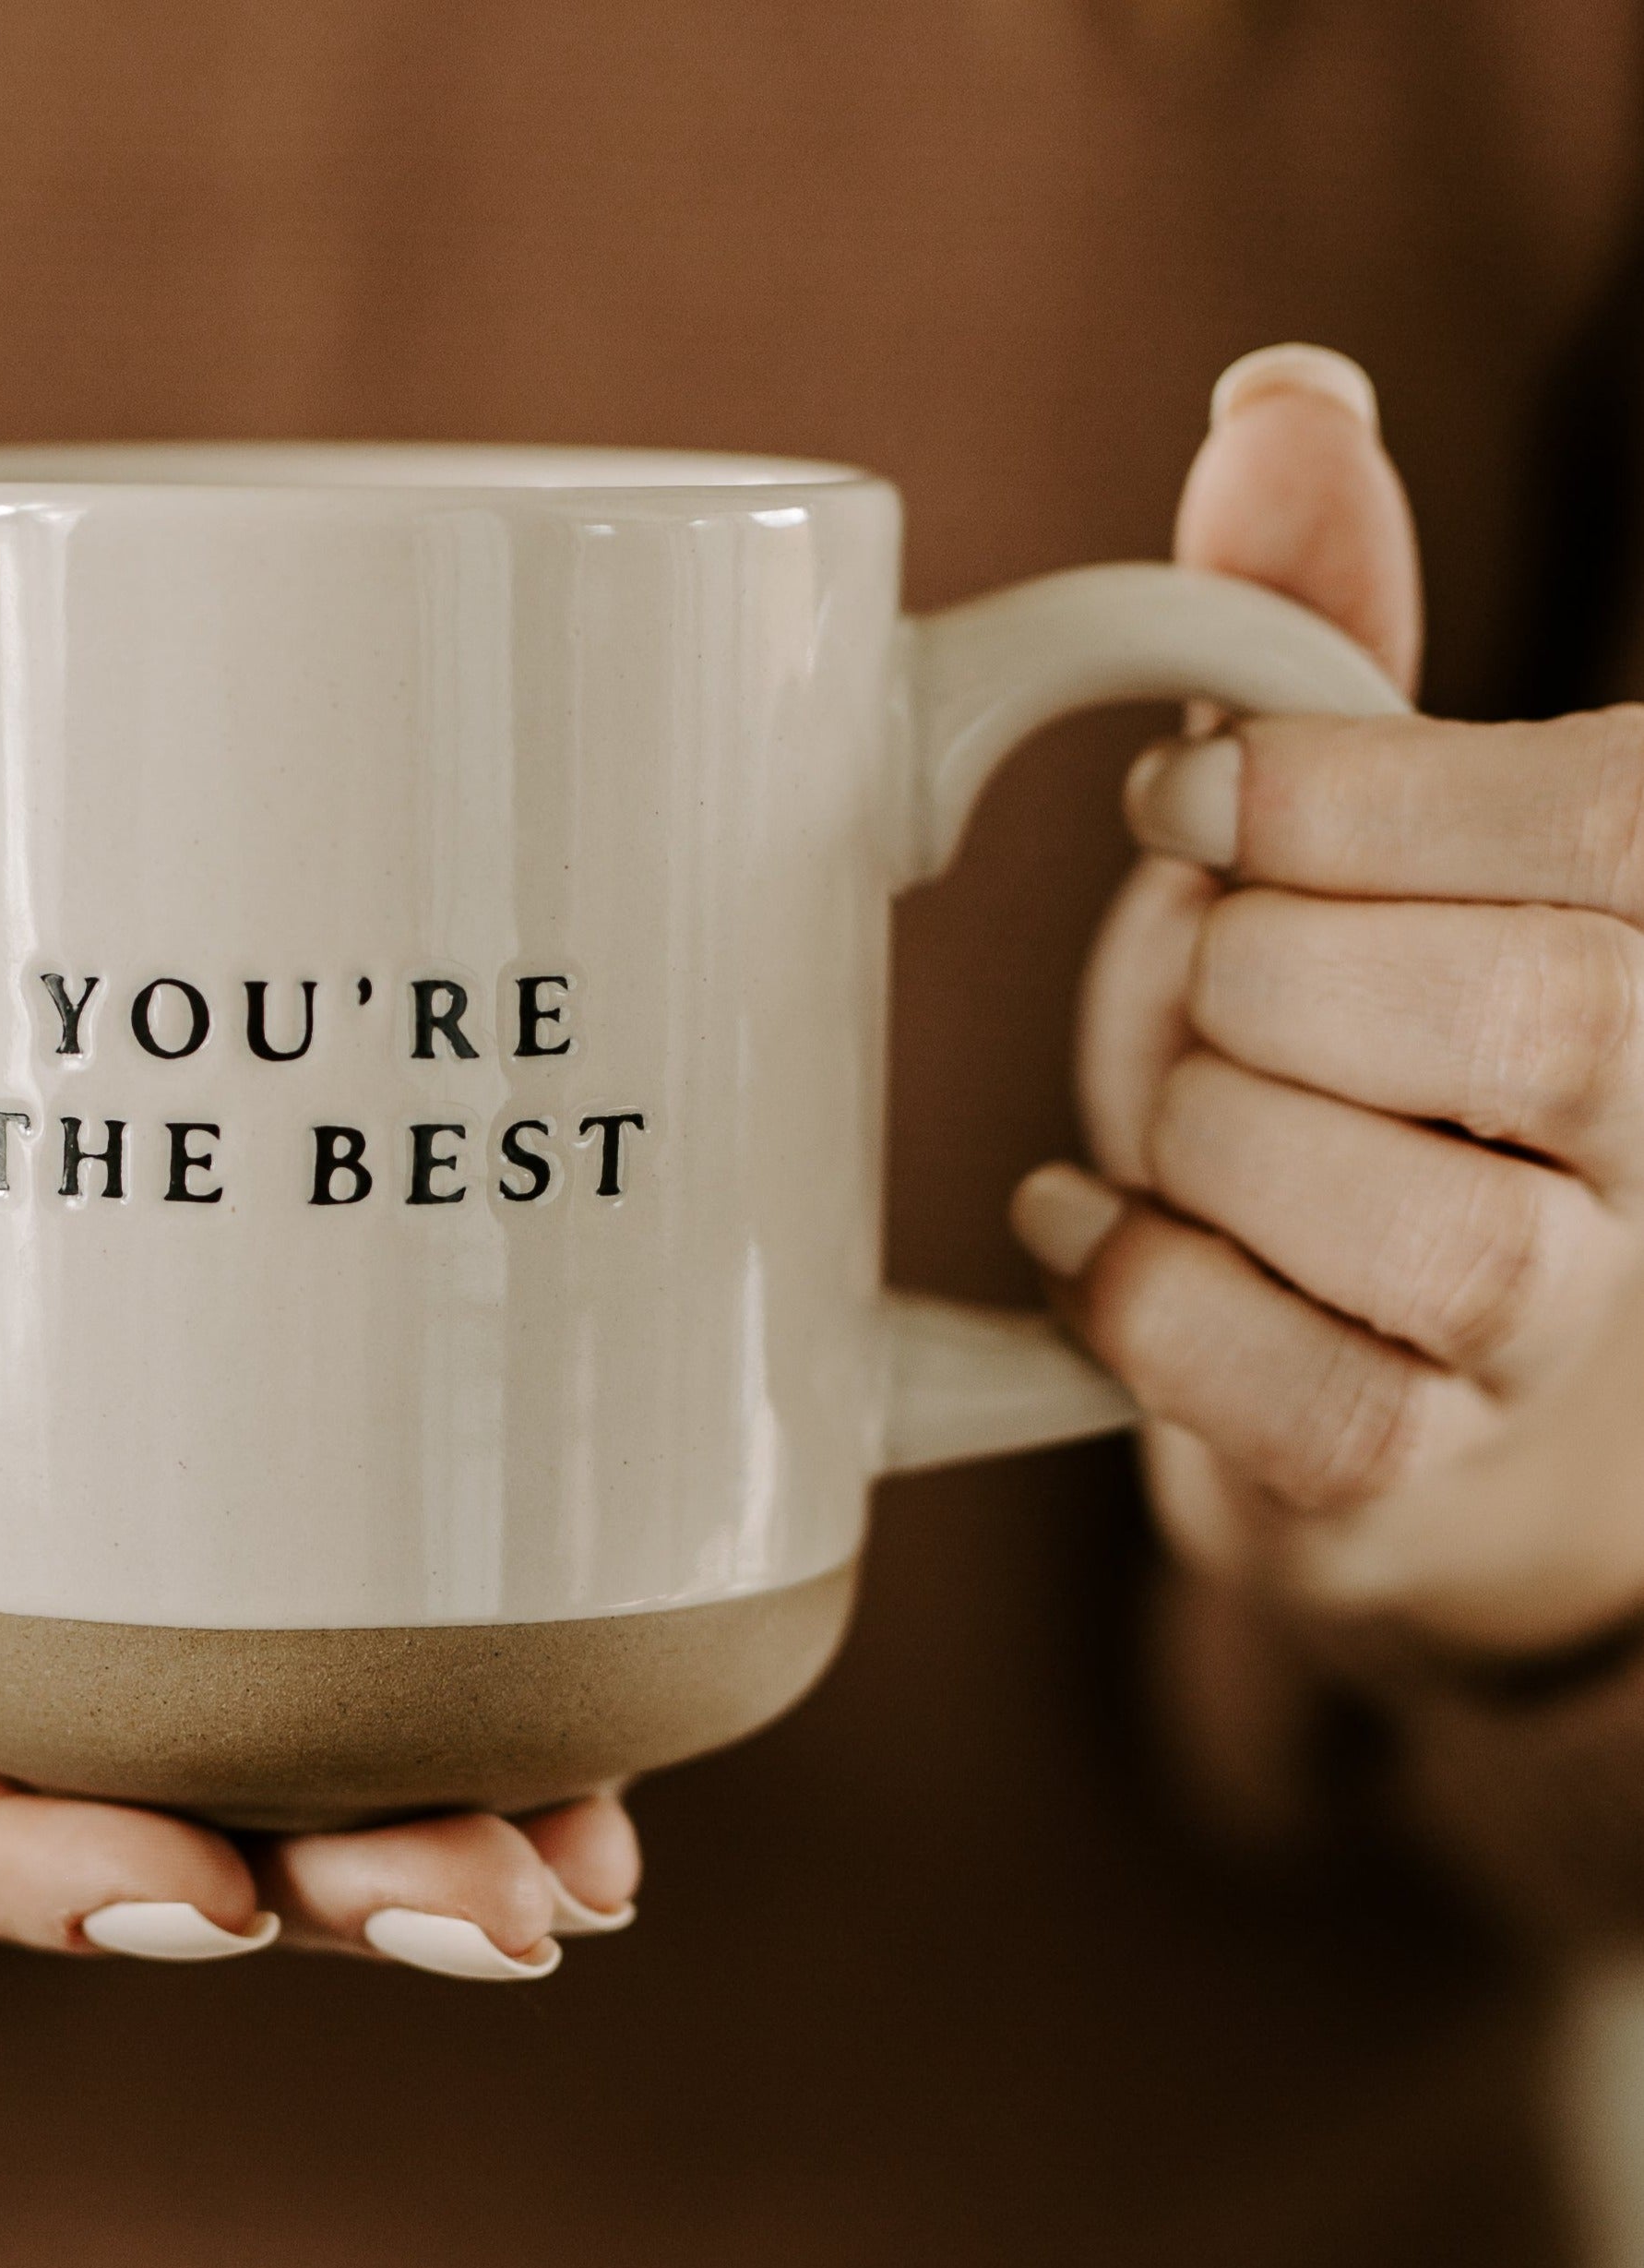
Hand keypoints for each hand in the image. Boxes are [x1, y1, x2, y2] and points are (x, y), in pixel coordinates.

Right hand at [0, 1093, 637, 1973]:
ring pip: (157, 1831)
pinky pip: (195, 1747)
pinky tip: (552, 1786)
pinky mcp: (32, 1668)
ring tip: (575, 1875)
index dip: (5, 1868)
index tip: (197, 1901)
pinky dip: (368, 1769)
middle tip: (495, 1911)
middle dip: (282, 1899)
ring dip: (367, 1866)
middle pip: (45, 1861)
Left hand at [1013, 345, 1643, 1662]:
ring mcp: (1565, 1327)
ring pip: (1443, 1239)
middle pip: (1530, 1017)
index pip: (1595, 815)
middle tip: (1191, 973)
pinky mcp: (1420, 1465)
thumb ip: (1318, 639)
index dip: (1345, 799)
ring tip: (1154, 1119)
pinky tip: (1081, 1234)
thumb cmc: (1351, 1052)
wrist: (1391, 1359)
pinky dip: (1151, 1306)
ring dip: (1219, 1151)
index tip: (1182, 804)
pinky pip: (1316, 1401)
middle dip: (1276, 979)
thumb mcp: (1338, 837)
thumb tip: (1283, 395)